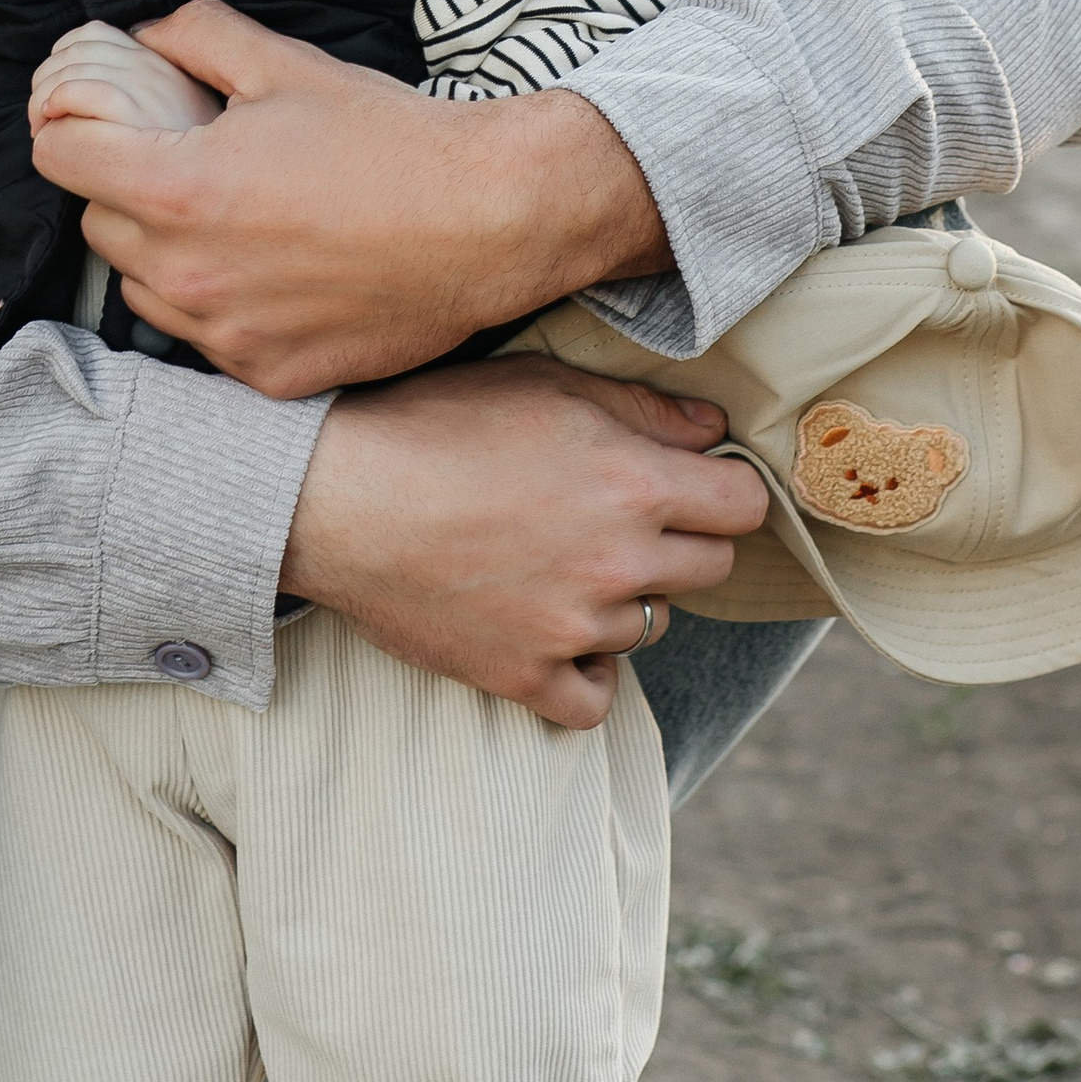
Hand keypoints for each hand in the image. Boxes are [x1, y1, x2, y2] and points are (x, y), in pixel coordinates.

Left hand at [26, 0, 670, 394]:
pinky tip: (265, 271)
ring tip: (221, 220)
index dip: (67, 126)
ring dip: (160, 253)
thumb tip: (147, 33)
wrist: (490, 220)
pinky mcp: (270, 376)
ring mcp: (227, 335)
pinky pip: (205, 339)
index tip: (92, 119)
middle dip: (121, 186)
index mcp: (180, 188)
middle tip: (174, 160)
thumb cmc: (391, 140)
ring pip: (143, 291)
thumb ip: (197, 36)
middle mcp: (189, 274)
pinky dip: (217, 305)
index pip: (59, 159)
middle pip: (98, 225)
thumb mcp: (286, 65)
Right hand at [283, 355, 760, 726]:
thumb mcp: (544, 382)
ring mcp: (574, 627)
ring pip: (648, 626)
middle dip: (678, 539)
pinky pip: (594, 699)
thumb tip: (714, 431)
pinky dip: (585, 671)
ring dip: (621, 598)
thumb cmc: (435, 423)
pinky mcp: (523, 676)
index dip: (723, 489)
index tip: (692, 484)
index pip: (745, 506)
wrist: (335, 497)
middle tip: (617, 518)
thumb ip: (643, 408)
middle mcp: (620, 563)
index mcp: (637, 485)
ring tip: (558, 562)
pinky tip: (556, 632)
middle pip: (709, 568)